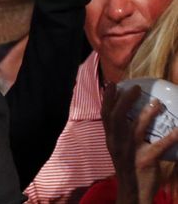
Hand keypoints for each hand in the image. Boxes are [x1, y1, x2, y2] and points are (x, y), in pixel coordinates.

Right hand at [102, 84, 177, 203]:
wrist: (133, 191)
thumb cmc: (127, 166)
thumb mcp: (117, 148)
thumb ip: (120, 132)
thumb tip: (130, 112)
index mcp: (110, 139)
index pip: (104, 115)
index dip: (107, 98)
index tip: (112, 84)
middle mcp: (117, 143)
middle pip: (117, 117)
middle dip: (124, 100)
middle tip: (136, 88)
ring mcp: (130, 152)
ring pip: (136, 128)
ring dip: (147, 114)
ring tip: (157, 102)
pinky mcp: (146, 160)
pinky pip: (159, 146)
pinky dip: (171, 137)